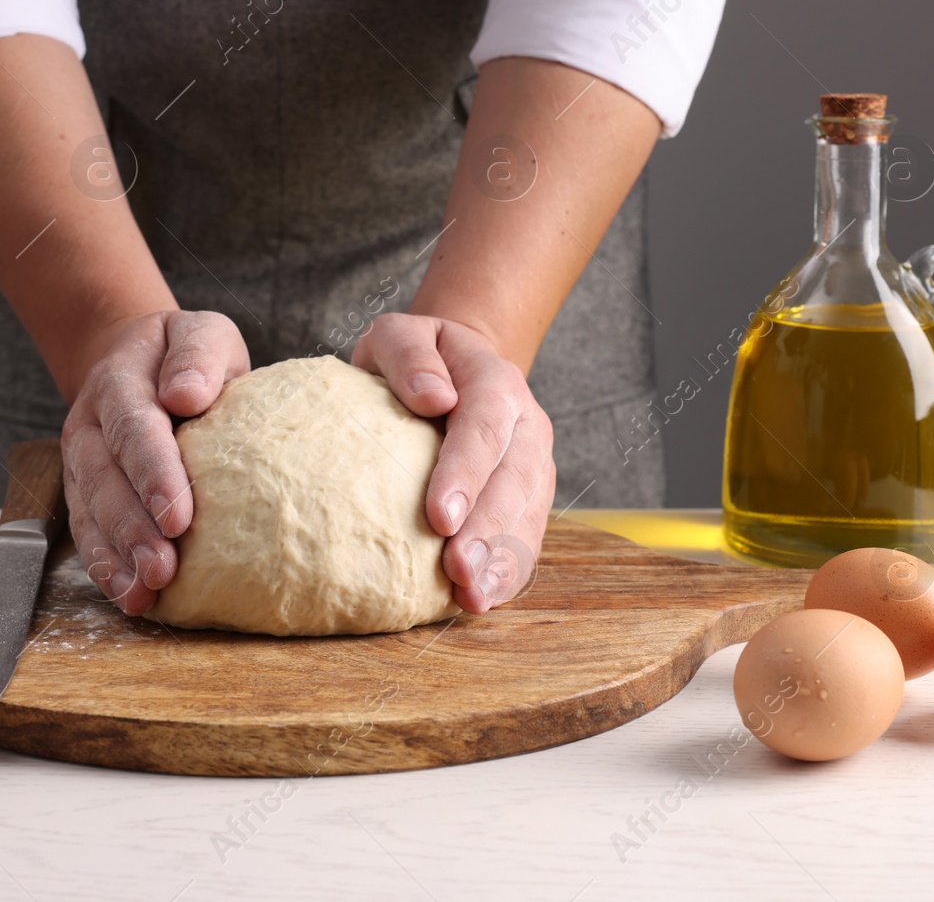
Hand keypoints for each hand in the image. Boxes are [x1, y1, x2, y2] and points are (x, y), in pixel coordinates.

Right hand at [61, 310, 249, 614]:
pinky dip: (106, 568)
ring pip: (89, 513)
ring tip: (145, 593)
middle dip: (132, 528)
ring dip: (116, 556)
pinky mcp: (84, 494)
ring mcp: (81, 463)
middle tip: (163, 569)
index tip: (178, 515)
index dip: (152, 473)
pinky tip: (130, 598)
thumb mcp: (202, 333)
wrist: (136, 362)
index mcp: (119, 382)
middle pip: (104, 479)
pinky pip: (88, 533)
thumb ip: (197, 355)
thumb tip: (187, 394)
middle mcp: (90, 425)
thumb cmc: (184, 356)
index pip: (133, 428)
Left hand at [352, 314, 554, 611]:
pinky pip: (527, 536)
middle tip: (457, 571)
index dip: (466, 473)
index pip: (485, 427)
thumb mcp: (399, 334)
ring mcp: (533, 463)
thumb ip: (408, 355)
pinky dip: (509, 571)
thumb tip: (432, 396)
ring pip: (527, 514)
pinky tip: (483, 599)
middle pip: (513, 479)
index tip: (439, 517)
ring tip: (472, 596)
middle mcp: (526, 424)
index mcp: (495, 381)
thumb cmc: (414, 358)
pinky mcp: (530, 496)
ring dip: (502, 559)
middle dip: (487, 529)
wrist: (454, 369)